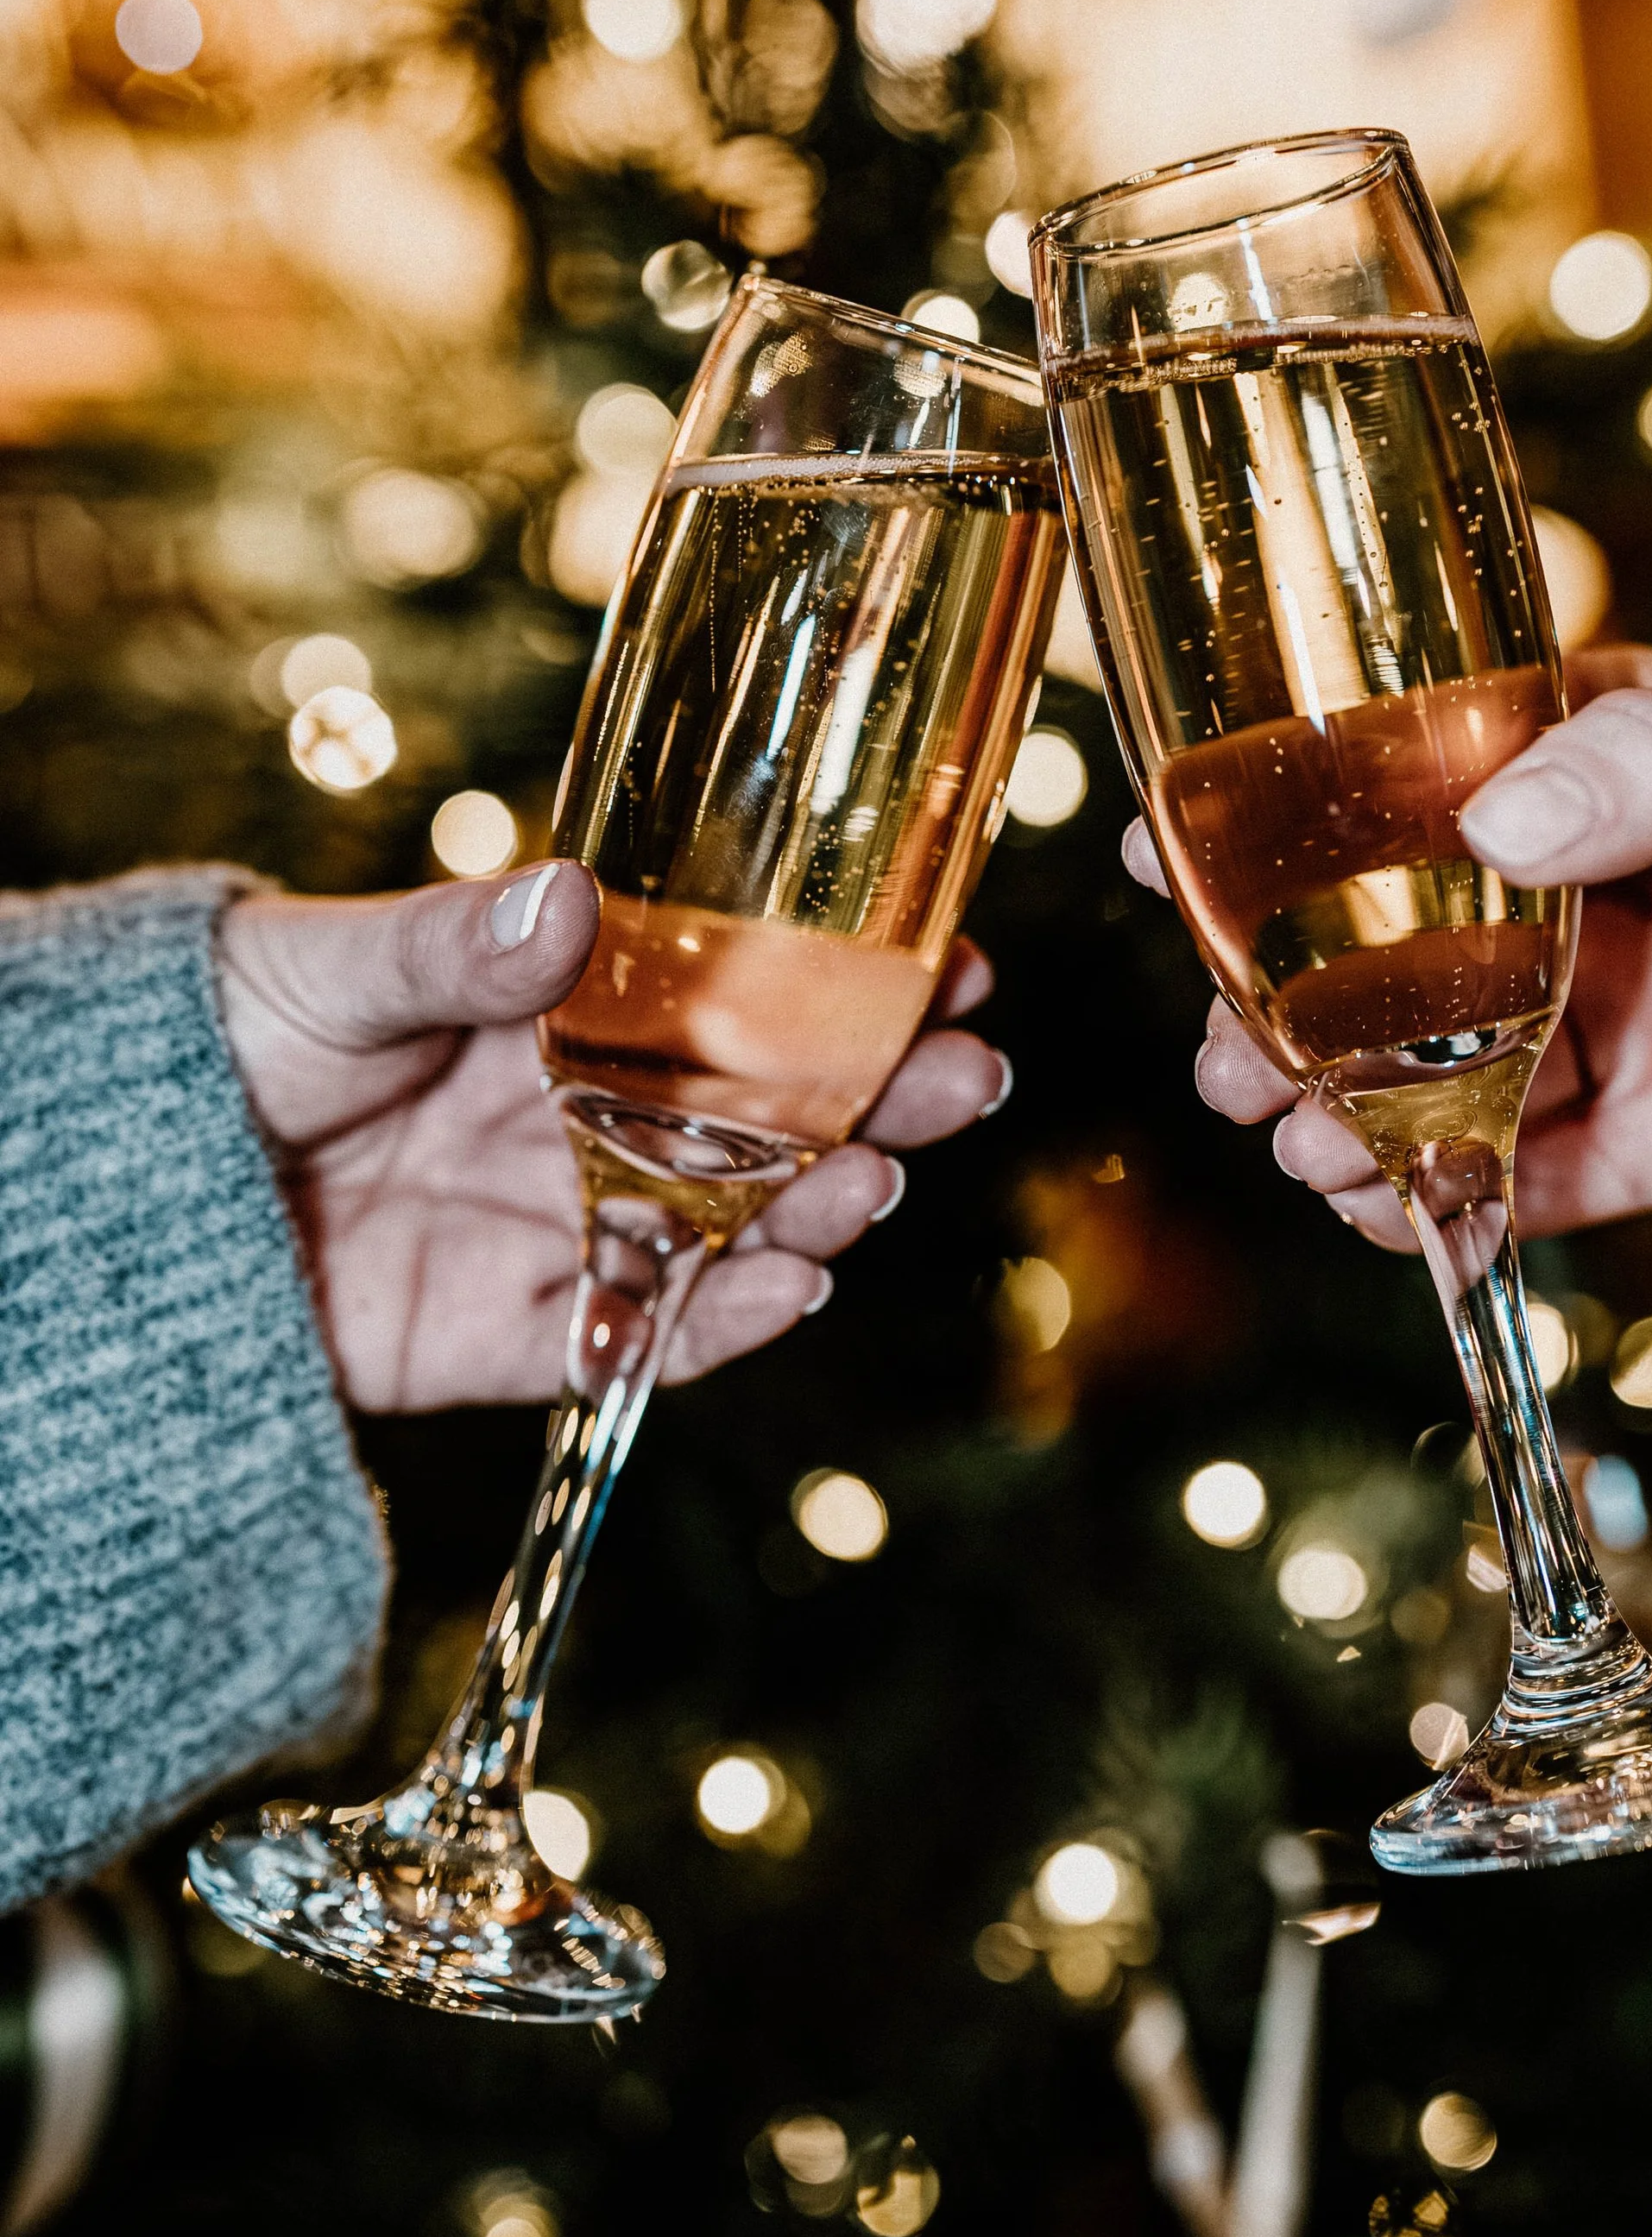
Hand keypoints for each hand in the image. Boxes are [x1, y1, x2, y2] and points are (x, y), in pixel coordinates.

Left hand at [216, 862, 1010, 1411]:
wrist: (99, 1200)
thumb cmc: (210, 1040)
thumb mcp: (332, 969)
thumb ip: (453, 950)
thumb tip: (573, 901)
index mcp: (549, 1008)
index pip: (730, 992)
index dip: (842, 981)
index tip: (944, 958)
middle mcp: (569, 1116)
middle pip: (757, 1113)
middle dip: (870, 1097)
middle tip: (966, 1075)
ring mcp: (543, 1225)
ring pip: (719, 1224)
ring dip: (815, 1206)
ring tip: (882, 1180)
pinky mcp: (497, 1333)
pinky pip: (628, 1336)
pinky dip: (717, 1322)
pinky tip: (797, 1284)